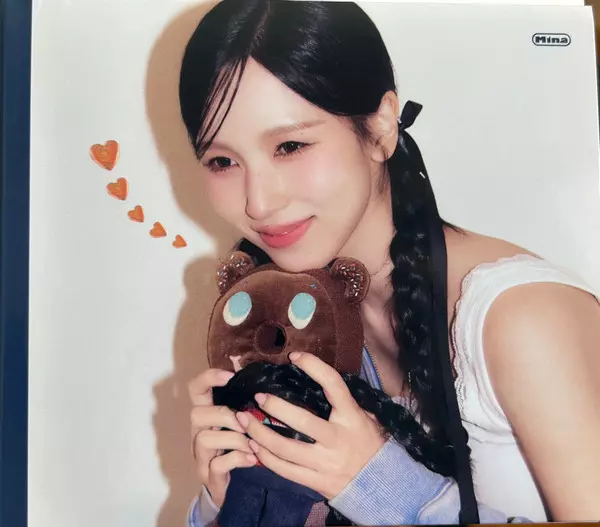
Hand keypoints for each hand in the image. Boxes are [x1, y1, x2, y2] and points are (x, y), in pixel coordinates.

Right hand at [188, 368, 257, 506]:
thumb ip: (246, 408)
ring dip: (235, 439)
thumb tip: (265, 389)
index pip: (195, 389)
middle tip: (247, 424)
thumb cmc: (239, 448)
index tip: (230, 375)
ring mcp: (201, 456)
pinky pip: (217, 464)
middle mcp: (198, 432)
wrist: (232, 490)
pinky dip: (237, 459)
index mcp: (207, 415)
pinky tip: (252, 459)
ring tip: (253, 445)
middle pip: (196, 413)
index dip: (208, 378)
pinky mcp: (208, 476)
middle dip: (225, 415)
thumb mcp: (241, 425)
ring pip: (205, 438)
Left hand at [235, 352, 385, 499]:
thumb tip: (318, 376)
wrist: (381, 484)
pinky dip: (265, 458)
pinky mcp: (315, 482)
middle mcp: (338, 439)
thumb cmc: (370, 443)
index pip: (333, 385)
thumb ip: (344, 401)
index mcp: (352, 417)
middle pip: (301, 420)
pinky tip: (253, 446)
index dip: (314, 367)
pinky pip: (285, 470)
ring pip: (285, 448)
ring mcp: (325, 462)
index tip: (294, 356)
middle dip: (275, 407)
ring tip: (242, 421)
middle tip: (257, 396)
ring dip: (260, 434)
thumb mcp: (365, 417)